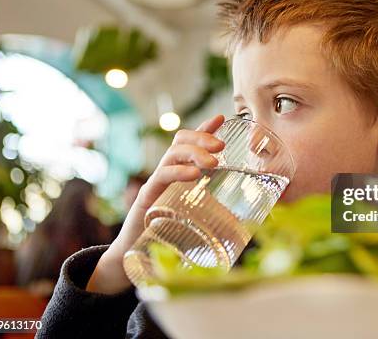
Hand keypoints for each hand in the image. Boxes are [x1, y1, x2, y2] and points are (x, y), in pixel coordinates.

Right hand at [86, 114, 225, 293]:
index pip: (189, 144)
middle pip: (180, 142)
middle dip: (201, 137)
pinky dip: (178, 172)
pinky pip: (161, 177)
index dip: (204, 129)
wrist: (133, 258)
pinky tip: (194, 175)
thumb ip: (215, 216)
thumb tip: (244, 221)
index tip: (221, 118)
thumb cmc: (167, 237)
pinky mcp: (145, 199)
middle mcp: (165, 175)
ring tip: (213, 162)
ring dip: (194, 153)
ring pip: (171, 155)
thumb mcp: (195, 220)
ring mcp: (154, 185)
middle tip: (221, 145)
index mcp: (178, 175)